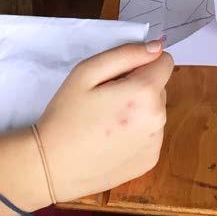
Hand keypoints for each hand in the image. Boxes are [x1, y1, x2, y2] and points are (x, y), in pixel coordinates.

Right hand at [35, 41, 173, 201]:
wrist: (51, 168)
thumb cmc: (66, 115)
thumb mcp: (87, 72)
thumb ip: (126, 54)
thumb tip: (156, 47)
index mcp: (145, 93)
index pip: (165, 61)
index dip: (141, 63)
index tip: (118, 76)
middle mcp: (159, 118)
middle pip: (159, 86)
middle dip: (139, 86)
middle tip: (106, 100)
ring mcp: (157, 142)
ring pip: (156, 110)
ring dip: (139, 110)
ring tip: (107, 122)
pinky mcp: (151, 160)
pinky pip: (151, 134)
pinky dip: (137, 133)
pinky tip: (111, 141)